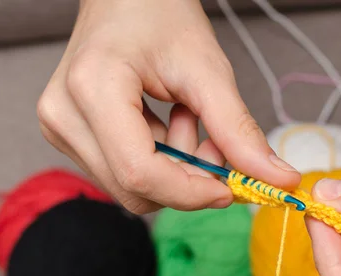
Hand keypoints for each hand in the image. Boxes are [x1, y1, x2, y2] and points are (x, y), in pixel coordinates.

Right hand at [37, 0, 299, 213]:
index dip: (193, 192)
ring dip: (176, 169)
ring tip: (189, 118)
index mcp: (92, 89)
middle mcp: (65, 116)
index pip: (140, 173)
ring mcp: (62, 127)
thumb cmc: (160, 13)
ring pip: (132, 187)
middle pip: (136, 188)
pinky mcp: (71, 135)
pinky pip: (124, 173)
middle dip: (188, 180)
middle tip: (215, 143)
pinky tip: (169, 122)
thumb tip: (278, 180)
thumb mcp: (207, 70)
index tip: (233, 186)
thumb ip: (239, 130)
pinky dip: (161, 161)